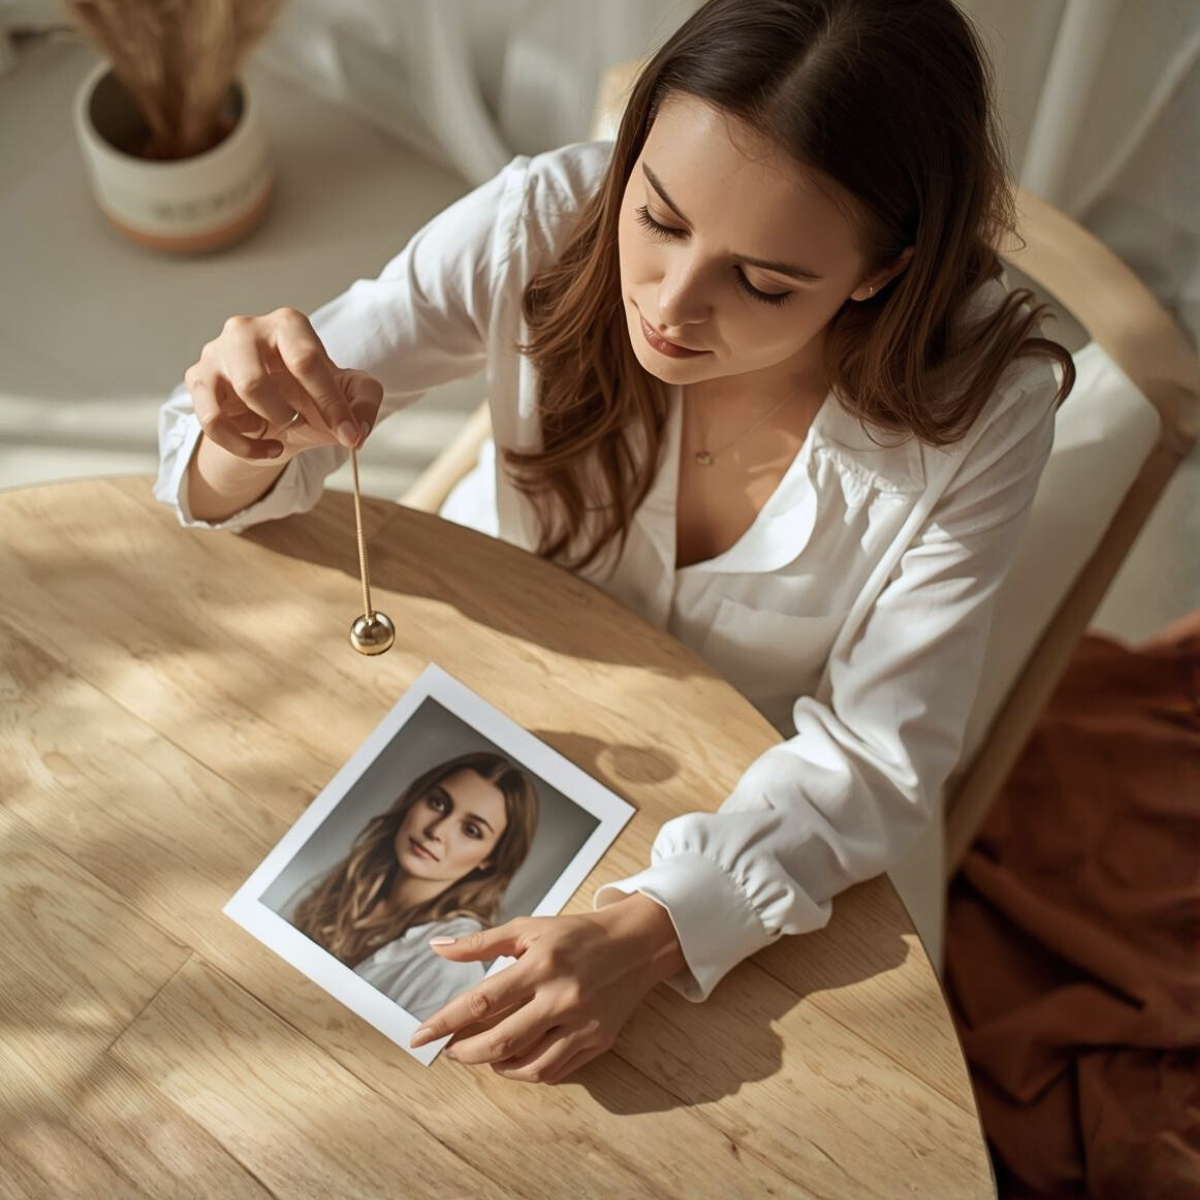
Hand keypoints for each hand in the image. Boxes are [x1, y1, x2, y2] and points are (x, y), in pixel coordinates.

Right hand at [183, 307, 383, 462]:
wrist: (275, 412)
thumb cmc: (311, 394)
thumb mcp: (348, 395)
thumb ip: (364, 402)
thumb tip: (358, 430)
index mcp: (288, 324)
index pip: (307, 362)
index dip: (330, 405)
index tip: (349, 435)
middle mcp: (246, 329)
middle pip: (256, 381)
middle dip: (287, 415)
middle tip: (300, 424)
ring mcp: (216, 352)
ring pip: (233, 396)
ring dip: (267, 424)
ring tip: (282, 431)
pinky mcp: (198, 379)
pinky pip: (212, 421)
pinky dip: (243, 445)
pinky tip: (265, 448)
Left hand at [409, 894, 686, 1084]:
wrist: (637, 943)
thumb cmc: (577, 933)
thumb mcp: (529, 928)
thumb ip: (482, 942)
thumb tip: (437, 948)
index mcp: (541, 964)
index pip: (482, 1000)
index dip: (446, 1021)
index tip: (420, 1036)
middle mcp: (562, 997)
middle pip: (502, 1042)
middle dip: (466, 1052)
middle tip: (451, 1050)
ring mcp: (583, 1023)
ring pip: (528, 1066)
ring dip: (496, 1067)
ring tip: (484, 1055)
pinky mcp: (598, 1041)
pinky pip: (555, 1071)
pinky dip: (528, 1071)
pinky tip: (516, 1058)